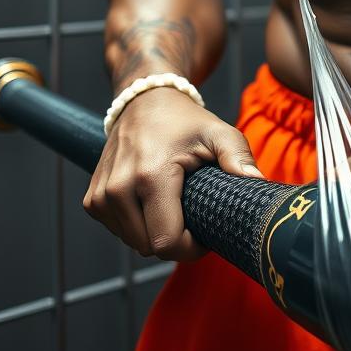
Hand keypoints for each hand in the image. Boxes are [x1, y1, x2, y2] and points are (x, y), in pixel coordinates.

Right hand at [83, 87, 263, 261]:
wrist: (145, 101)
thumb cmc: (185, 120)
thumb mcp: (218, 132)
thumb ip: (239, 157)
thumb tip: (258, 183)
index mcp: (150, 176)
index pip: (166, 243)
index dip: (191, 249)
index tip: (207, 234)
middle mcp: (118, 189)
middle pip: (150, 248)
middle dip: (177, 241)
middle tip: (195, 216)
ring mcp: (101, 196)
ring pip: (134, 244)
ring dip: (156, 234)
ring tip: (175, 206)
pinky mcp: (93, 200)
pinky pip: (120, 233)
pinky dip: (138, 227)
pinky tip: (154, 204)